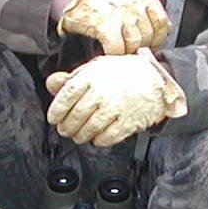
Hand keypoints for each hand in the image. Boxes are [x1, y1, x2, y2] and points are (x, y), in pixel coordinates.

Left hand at [45, 51, 187, 147]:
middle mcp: (102, 92)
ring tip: (78, 136)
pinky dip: (99, 141)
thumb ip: (72, 78)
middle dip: (66, 127)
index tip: (53, 119)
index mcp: (92, 77)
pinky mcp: (128, 122)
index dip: (56, 111)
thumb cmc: (123, 73)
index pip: (66, 96)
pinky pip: (108, 137)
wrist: (156, 78)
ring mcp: (116, 108)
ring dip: (80, 136)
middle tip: (65, 130)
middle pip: (76, 116)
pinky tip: (96, 138)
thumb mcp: (96, 68)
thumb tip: (51, 84)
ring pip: (90, 129)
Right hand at [56, 0, 169, 54]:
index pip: (161, 21)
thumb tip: (166, 28)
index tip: (151, 43)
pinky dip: (115, 54)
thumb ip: (147, 8)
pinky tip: (110, 52)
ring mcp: (120, 14)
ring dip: (128, 51)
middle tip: (132, 48)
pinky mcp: (105, 25)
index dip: (157, 37)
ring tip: (121, 50)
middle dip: (142, 46)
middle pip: (148, 34)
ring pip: (135, 42)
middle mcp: (133, 3)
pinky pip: (117, 48)